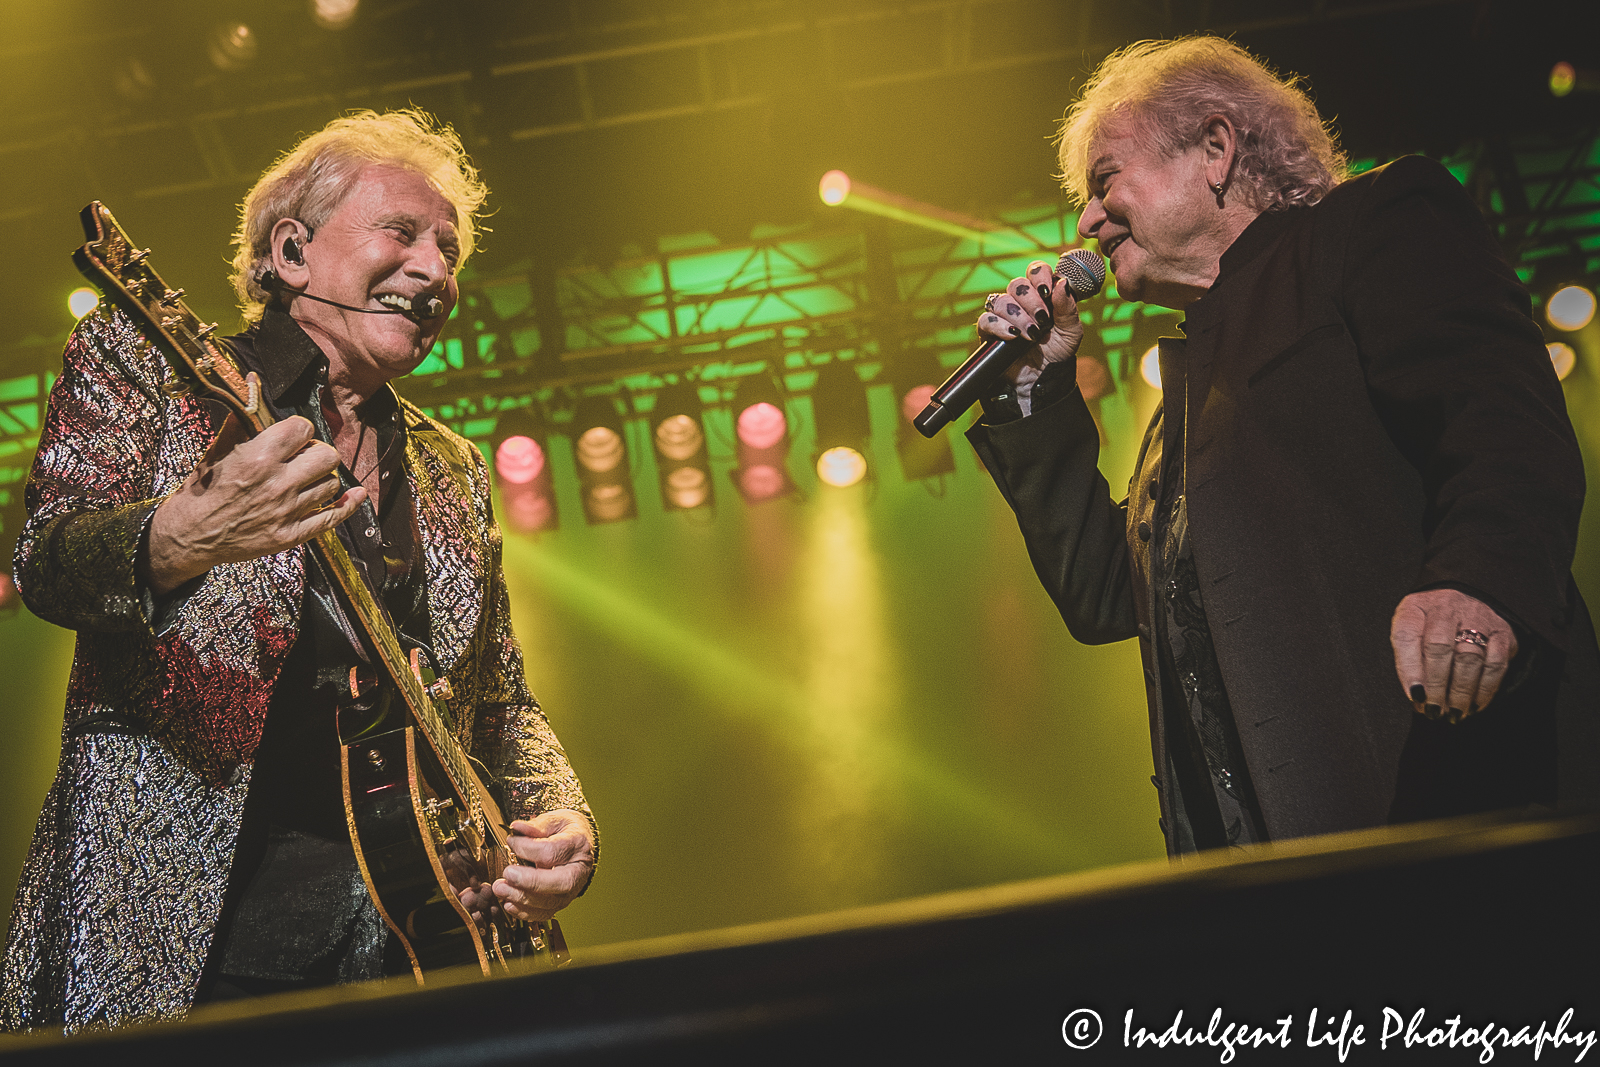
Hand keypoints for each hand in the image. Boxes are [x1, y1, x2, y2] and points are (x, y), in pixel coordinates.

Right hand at [144, 385, 366, 594]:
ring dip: (322, 478)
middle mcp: (277, 484)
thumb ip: (242, 420)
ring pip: (331, 484)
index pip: (303, 428)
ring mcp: (287, 511)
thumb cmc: (203, 490)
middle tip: (304, 457)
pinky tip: (355, 495)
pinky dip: (349, 504)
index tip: (293, 436)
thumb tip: (252, 382)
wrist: (189, 535)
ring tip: (306, 479)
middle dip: (317, 452)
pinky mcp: (291, 535)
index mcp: (259, 457)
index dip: (300, 430)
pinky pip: (334, 517)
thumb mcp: (218, 451)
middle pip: (326, 455)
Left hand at [493, 809, 594, 922]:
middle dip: (530, 882)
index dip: (528, 848)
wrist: (579, 846)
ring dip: (522, 898)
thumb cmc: (565, 831)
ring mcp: (571, 890)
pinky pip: (545, 914)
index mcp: (577, 845)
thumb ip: (536, 826)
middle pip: (559, 882)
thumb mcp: (555, 820)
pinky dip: (526, 913)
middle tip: (507, 874)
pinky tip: (509, 903)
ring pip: (551, 902)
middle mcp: (578, 871)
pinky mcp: (561, 903)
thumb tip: (516, 829)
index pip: (552, 852)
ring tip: (501, 889)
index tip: (511, 842)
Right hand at [976, 259, 1087, 390]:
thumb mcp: (1071, 332)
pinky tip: (1013, 337)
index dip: (1039, 275)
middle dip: (1031, 301)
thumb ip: (1068, 308)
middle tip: (1042, 320)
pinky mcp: (989, 332)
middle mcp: (1021, 302)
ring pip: (1002, 301)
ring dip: (1019, 317)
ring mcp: (1004, 316)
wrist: (1041, 380)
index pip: (1035, 271)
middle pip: (1017, 284)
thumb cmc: (1057, 354)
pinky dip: (1000, 326)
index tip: (1047, 290)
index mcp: (1042, 296)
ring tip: (1031, 335)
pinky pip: (987, 319)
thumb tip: (1062, 283)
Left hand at [1391, 589, 1518, 722]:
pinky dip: (1485, 689)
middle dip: (1437, 685)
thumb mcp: (1410, 634)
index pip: (1407, 636)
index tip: (1415, 694)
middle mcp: (1446, 607)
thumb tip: (1418, 696)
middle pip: (1440, 646)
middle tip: (1434, 710)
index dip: (1409, 668)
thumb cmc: (1429, 626)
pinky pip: (1495, 664)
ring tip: (1453, 713)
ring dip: (1461, 692)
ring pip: (1470, 658)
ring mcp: (1477, 617)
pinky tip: (1475, 705)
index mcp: (1415, 608)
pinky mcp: (1501, 632)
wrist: (1462, 604)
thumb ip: (1408, 661)